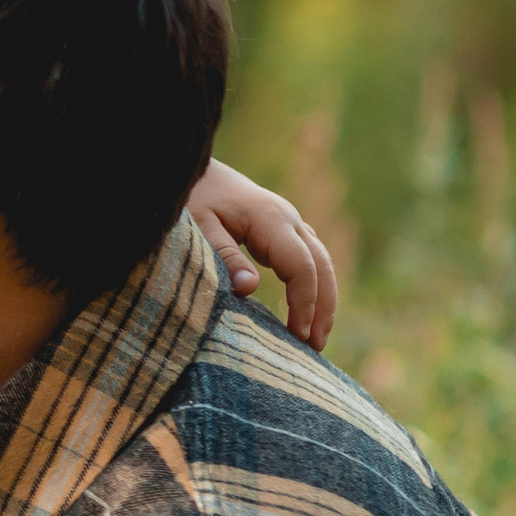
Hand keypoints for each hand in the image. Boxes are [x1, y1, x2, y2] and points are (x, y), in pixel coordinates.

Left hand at [185, 159, 338, 348]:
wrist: (192, 168)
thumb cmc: (192, 197)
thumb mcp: (198, 227)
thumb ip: (224, 256)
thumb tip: (250, 289)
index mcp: (271, 220)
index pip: (301, 267)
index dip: (303, 303)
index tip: (298, 335)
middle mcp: (289, 219)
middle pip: (321, 266)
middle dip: (322, 307)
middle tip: (315, 347)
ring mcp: (290, 222)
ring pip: (321, 262)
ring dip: (323, 299)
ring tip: (317, 338)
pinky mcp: (283, 229)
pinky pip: (308, 260)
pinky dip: (314, 286)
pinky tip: (308, 312)